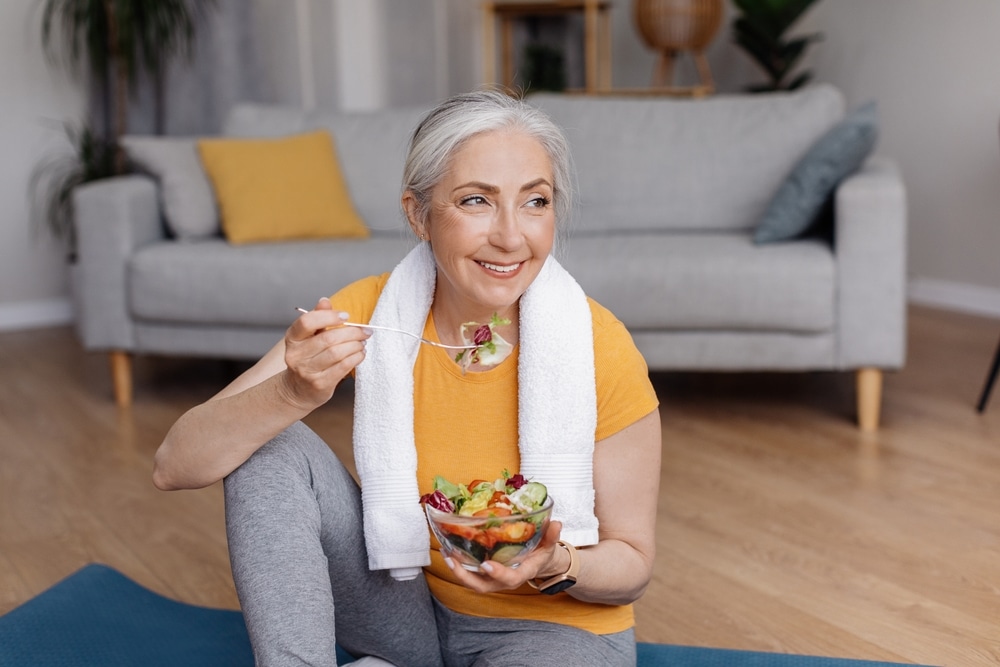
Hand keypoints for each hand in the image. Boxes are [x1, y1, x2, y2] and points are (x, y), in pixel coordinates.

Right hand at [279, 297, 369, 409]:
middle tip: (365, 331)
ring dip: (355, 346)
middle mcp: (296, 355)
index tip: (346, 316)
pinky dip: (356, 358)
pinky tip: (360, 354)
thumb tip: (325, 301)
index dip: (328, 316)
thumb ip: (318, 317)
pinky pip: (343, 367)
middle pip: (328, 338)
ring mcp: (307, 371)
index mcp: (292, 338)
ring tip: (362, 343)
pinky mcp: (320, 384)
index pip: (307, 322)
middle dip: (352, 332)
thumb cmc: (308, 358)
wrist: (298, 390)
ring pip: (337, 353)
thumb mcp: (308, 337)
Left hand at [443, 521, 563, 593]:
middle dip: (466, 577)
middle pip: (483, 586)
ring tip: (446, 554)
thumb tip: (556, 523)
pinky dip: (458, 564)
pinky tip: (448, 550)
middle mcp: (504, 579)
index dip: (498, 574)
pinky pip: (470, 573)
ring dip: (457, 570)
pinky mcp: (485, 573)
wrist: (538, 563)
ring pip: (472, 581)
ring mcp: (493, 578)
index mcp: (521, 573)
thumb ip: (551, 536)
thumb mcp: (550, 545)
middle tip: (453, 560)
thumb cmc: (542, 554)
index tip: (487, 564)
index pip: (509, 579)